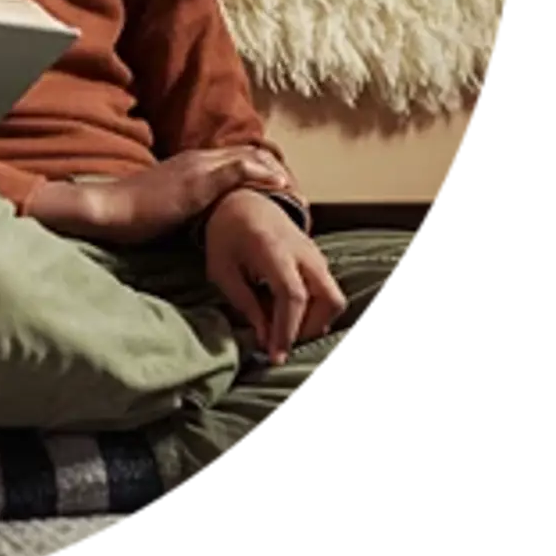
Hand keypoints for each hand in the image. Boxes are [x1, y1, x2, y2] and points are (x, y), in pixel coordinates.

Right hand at [43, 148, 295, 244]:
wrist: (110, 209)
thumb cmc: (130, 212)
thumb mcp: (166, 203)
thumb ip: (185, 203)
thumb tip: (197, 216)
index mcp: (190, 162)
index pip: (234, 156)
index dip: (259, 167)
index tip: (278, 184)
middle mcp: (197, 157)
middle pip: (247, 152)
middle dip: (273, 166)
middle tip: (295, 186)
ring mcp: (198, 166)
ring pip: (249, 156)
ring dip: (274, 169)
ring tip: (295, 188)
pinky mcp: (199, 180)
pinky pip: (240, 168)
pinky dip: (263, 174)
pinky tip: (280, 185)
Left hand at [203, 189, 344, 365]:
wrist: (244, 200)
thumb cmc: (227, 233)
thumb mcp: (221, 268)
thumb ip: (243, 302)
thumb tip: (264, 337)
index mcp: (274, 249)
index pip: (293, 295)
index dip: (286, 329)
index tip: (275, 355)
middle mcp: (304, 251)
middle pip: (329, 300)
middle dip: (309, 329)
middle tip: (279, 341)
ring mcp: (317, 254)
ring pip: (334, 299)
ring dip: (314, 322)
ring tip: (281, 327)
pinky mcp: (320, 260)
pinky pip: (327, 292)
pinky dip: (314, 311)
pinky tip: (287, 314)